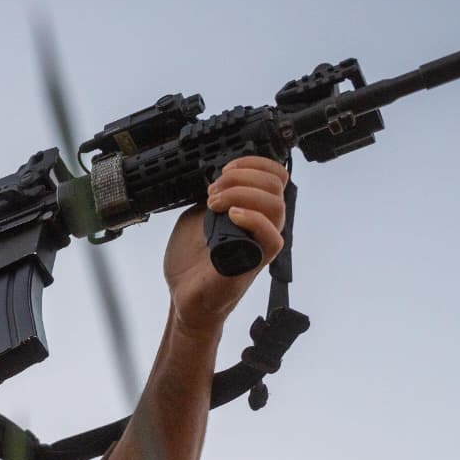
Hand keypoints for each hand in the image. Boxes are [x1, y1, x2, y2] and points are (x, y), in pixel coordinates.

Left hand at [163, 156, 288, 335]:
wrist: (183, 296)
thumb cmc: (192, 263)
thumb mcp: (198, 214)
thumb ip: (215, 196)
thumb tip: (221, 179)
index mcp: (253, 211)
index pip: (275, 176)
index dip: (255, 164)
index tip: (226, 169)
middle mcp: (263, 225)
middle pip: (276, 185)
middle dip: (242, 177)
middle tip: (214, 191)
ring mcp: (261, 244)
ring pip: (276, 206)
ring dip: (242, 194)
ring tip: (216, 204)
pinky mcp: (256, 262)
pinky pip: (272, 238)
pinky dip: (253, 219)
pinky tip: (232, 216)